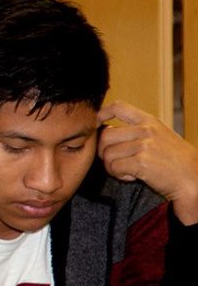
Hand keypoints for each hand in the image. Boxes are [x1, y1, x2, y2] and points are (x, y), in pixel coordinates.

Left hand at [100, 101, 197, 223]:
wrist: (194, 178)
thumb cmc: (176, 160)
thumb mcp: (160, 136)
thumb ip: (138, 131)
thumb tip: (107, 130)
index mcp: (150, 121)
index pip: (118, 107)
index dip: (101, 114)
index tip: (96, 125)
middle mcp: (146, 130)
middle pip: (105, 135)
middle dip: (104, 151)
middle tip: (114, 161)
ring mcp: (144, 146)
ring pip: (107, 154)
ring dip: (112, 166)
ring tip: (126, 170)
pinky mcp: (142, 162)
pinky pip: (114, 167)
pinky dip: (119, 175)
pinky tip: (132, 177)